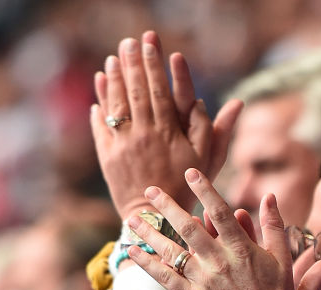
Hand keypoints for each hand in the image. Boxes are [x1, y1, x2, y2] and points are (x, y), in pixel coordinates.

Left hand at [91, 30, 241, 221]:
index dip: (155, 66)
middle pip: (137, 91)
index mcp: (168, 132)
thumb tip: (220, 102)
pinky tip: (100, 88)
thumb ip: (213, 129)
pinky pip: (102, 124)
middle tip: (130, 42)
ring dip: (114, 78)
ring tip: (114, 58)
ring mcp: (123, 144)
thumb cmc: (186, 188)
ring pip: (117, 104)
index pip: (160, 90)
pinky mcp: (108, 155)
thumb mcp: (207, 160)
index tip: (152, 46)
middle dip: (133, 63)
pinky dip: (100, 104)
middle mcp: (144, 134)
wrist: (156, 217)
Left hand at [126, 174, 320, 289]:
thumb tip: (270, 196)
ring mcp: (205, 280)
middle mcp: (220, 261)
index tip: (191, 173)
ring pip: (172, 251)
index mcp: (242, 249)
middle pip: (189, 227)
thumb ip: (274, 227)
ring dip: (150, 232)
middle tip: (150, 190)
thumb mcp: (282, 260)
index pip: (221, 211)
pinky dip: (147, 264)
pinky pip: (165, 278)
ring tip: (132, 218)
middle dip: (168, 206)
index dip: (205, 189)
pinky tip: (132, 251)